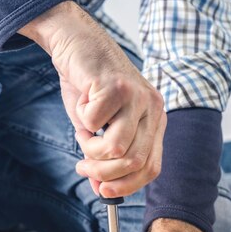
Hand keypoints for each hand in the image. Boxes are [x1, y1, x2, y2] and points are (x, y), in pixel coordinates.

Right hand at [19, 1, 165, 197]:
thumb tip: (101, 189)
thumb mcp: (97, 128)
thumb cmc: (88, 85)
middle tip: (82, 165)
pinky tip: (83, 101)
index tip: (103, 190)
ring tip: (83, 131)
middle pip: (134, 162)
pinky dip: (81, 119)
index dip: (127, 185)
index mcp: (154, 120)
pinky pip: (95, 124)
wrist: (76, 41)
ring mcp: (138, 97)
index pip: (151, 168)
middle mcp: (153, 109)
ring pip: (116, 148)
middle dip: (103, 172)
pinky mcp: (117, 86)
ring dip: (90, 148)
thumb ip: (103, 157)